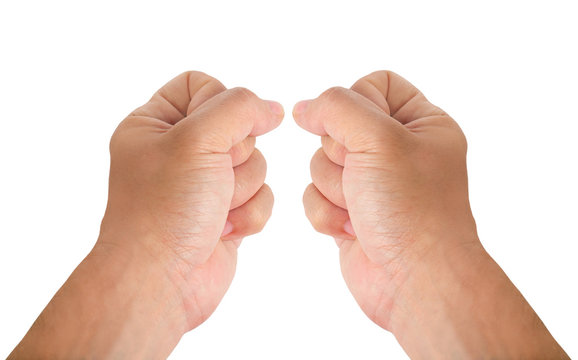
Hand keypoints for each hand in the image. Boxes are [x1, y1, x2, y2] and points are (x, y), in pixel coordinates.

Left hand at [9, 71, 282, 358]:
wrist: (162, 281)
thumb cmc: (163, 212)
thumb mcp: (196, 140)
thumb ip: (239, 109)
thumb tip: (272, 108)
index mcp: (154, 124)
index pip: (201, 85)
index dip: (219, 104)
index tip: (214, 132)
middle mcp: (179, 151)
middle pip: (238, 125)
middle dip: (235, 156)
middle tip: (211, 178)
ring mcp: (205, 183)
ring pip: (256, 162)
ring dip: (242, 188)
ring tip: (214, 210)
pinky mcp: (226, 211)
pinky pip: (262, 195)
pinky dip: (249, 213)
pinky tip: (224, 229)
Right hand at [295, 71, 567, 357]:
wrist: (413, 281)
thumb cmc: (413, 212)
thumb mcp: (379, 140)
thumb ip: (336, 108)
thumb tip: (303, 108)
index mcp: (421, 124)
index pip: (375, 84)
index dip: (357, 103)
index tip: (362, 133)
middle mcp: (397, 150)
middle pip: (338, 125)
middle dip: (341, 156)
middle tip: (365, 178)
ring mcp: (372, 182)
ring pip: (321, 162)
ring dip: (334, 188)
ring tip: (361, 209)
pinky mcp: (350, 211)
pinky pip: (315, 194)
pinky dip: (326, 212)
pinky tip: (351, 228)